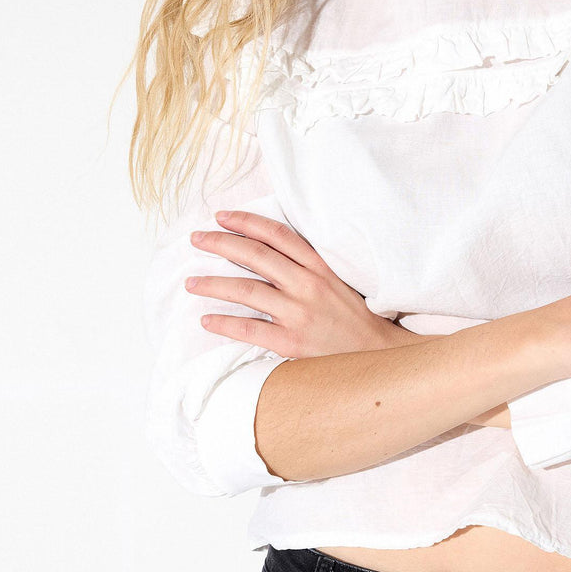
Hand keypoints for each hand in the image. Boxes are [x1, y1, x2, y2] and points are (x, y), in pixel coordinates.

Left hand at [186, 210, 405, 357]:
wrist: (379, 355)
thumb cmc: (356, 318)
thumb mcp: (339, 281)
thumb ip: (308, 266)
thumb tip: (270, 252)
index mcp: (319, 266)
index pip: (276, 234)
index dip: (246, 222)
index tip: (221, 216)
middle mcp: (307, 285)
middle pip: (254, 255)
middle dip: (220, 244)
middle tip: (196, 239)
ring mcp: (299, 313)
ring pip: (246, 289)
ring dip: (213, 284)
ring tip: (191, 282)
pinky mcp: (292, 342)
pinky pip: (249, 328)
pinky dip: (224, 322)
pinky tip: (207, 319)